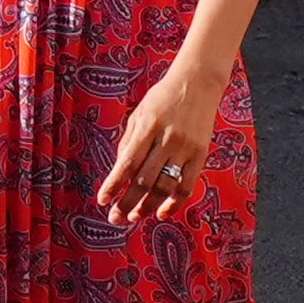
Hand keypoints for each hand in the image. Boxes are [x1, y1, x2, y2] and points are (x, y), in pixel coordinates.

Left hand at [97, 55, 227, 224]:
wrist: (198, 83)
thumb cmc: (163, 98)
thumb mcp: (139, 114)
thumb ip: (129, 142)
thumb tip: (120, 171)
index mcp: (148, 127)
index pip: (128, 163)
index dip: (114, 184)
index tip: (102, 200)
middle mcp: (168, 140)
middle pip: (145, 179)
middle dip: (127, 202)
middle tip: (114, 219)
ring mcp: (186, 148)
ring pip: (165, 186)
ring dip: (148, 206)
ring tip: (134, 217)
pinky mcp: (201, 155)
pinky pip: (187, 185)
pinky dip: (174, 202)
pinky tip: (162, 212)